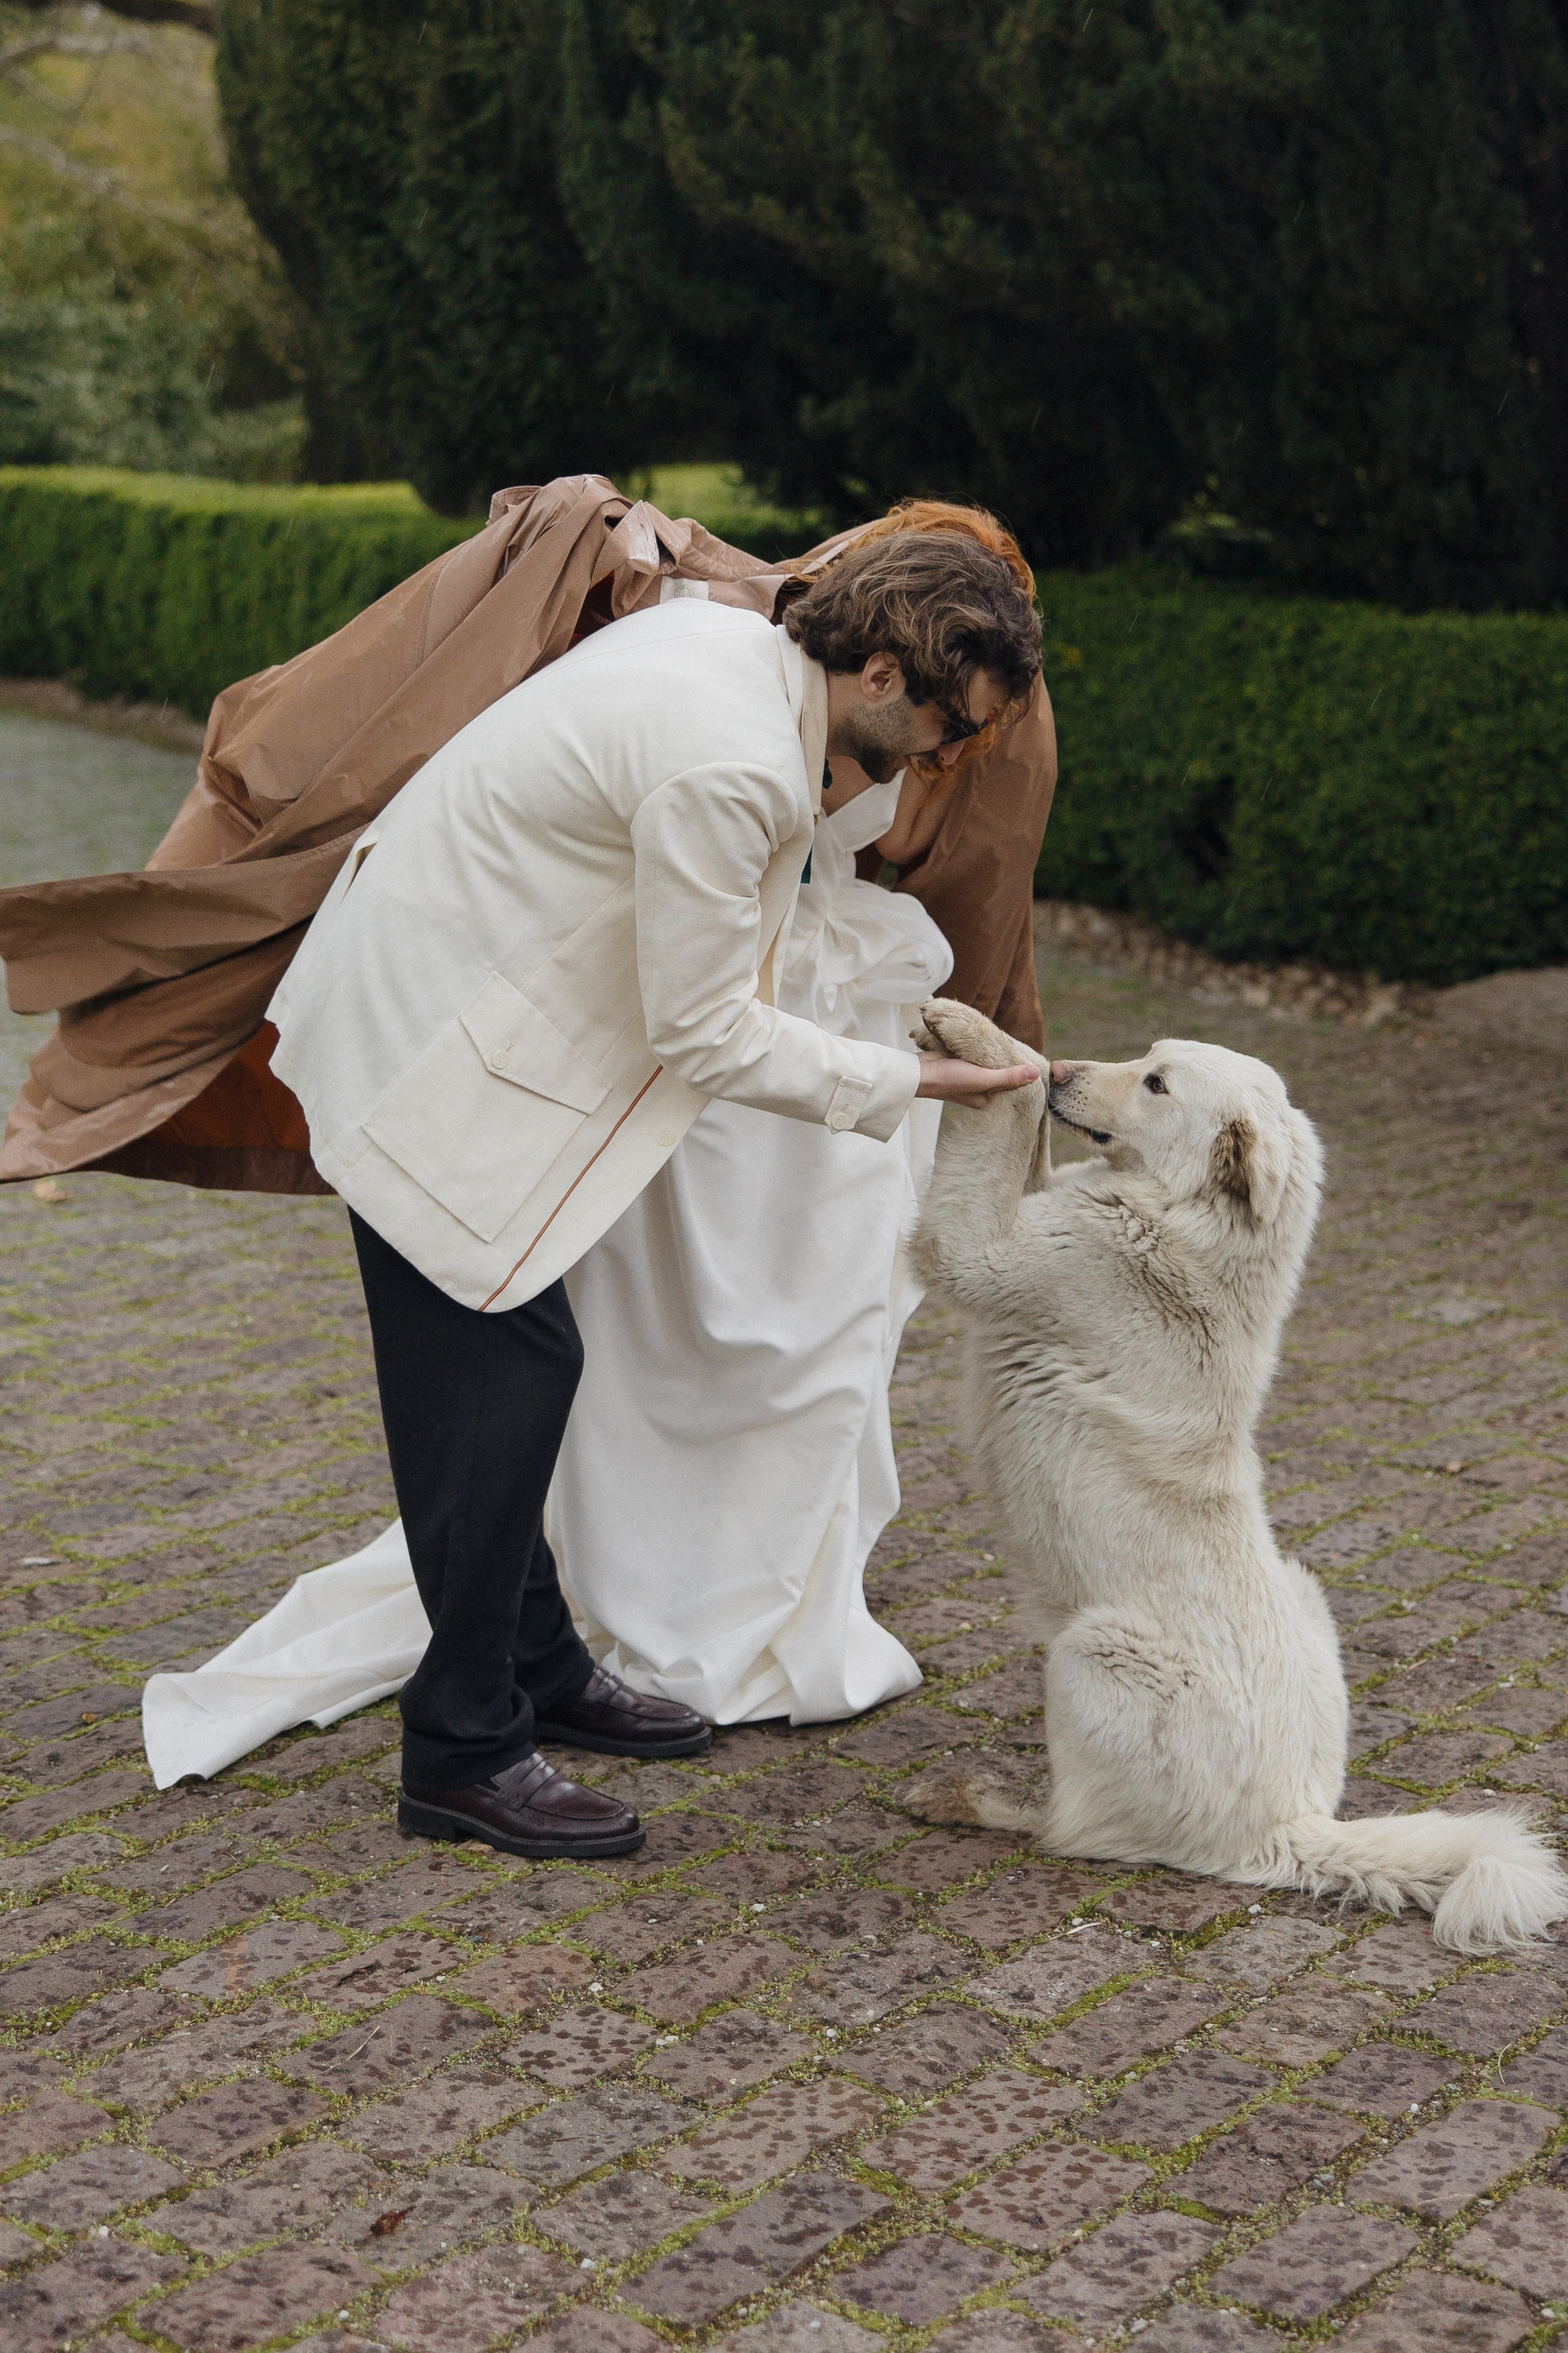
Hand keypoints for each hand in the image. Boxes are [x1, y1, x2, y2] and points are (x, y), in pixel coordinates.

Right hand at [915, 1052, 1041, 1109]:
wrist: (916, 1073)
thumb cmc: (948, 1080)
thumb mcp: (982, 1079)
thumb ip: (1008, 1077)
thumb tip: (1036, 1073)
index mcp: (986, 1099)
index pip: (1008, 1084)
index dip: (1017, 1071)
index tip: (1025, 1057)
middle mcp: (978, 1091)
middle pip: (998, 1072)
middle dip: (1003, 1060)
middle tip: (1013, 1045)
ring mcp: (967, 1078)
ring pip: (986, 1062)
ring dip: (990, 1053)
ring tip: (1001, 1040)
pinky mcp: (958, 1065)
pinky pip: (974, 1056)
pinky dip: (978, 1049)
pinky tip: (984, 1040)